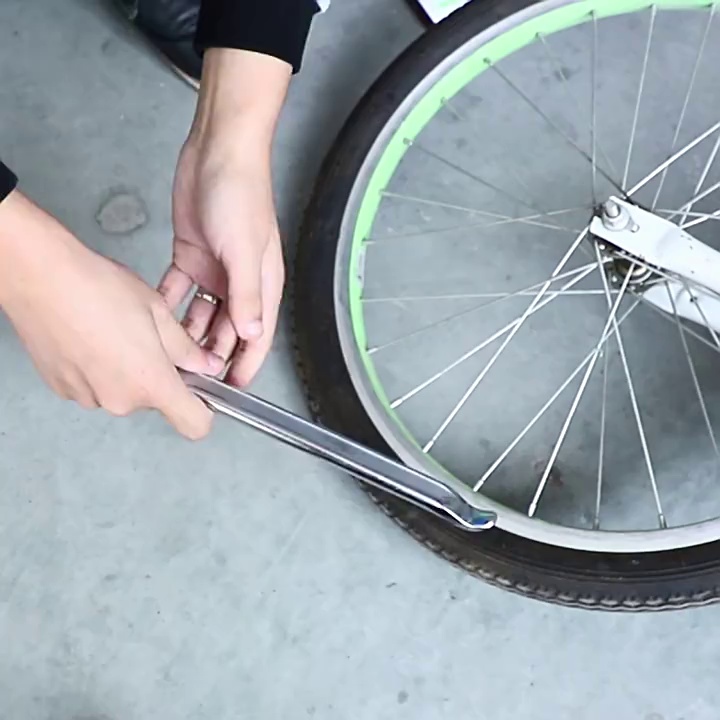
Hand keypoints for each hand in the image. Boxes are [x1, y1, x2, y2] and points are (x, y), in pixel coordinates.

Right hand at [0, 192, 223, 438]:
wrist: (39, 277)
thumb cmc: (98, 289)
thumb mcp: (159, 312)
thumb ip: (187, 348)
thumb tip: (205, 364)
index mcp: (151, 383)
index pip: (194, 425)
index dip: (203, 411)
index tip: (202, 394)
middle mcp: (119, 400)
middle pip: (154, 401)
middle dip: (158, 375)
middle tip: (150, 338)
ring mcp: (88, 397)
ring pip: (123, 392)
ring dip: (127, 371)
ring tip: (115, 332)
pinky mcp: (62, 388)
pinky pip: (95, 386)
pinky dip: (99, 369)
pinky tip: (92, 337)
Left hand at [162, 133, 283, 386]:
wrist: (218, 153)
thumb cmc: (243, 196)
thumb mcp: (246, 251)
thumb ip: (247, 296)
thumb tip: (251, 335)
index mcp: (262, 285)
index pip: (258, 335)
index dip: (247, 362)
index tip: (232, 388)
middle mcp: (240, 283)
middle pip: (228, 330)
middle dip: (213, 353)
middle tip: (192, 377)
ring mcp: (215, 271)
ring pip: (202, 315)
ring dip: (189, 334)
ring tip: (171, 354)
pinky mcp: (191, 256)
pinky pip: (178, 291)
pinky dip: (170, 305)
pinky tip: (156, 320)